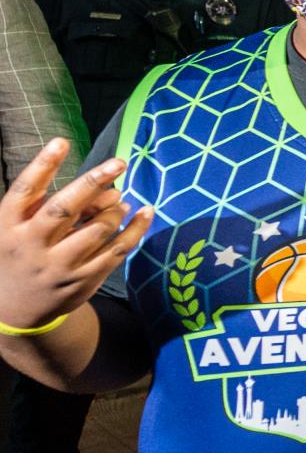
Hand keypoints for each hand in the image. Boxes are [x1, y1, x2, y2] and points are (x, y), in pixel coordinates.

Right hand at [0, 140, 151, 332]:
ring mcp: (58, 266)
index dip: (42, 165)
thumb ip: (49, 204)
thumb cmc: (18, 254)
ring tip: (120, 199)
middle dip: (91, 183)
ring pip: (95, 231)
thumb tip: (106, 187)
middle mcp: (31, 245)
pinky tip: (146, 212)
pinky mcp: (83, 280)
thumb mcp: (14, 228)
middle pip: (62, 209)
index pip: (24, 191)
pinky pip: (117, 251)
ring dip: (114, 209)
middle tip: (119, 162)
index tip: (62, 141)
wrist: (13, 311)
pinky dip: (135, 229)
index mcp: (7, 226)